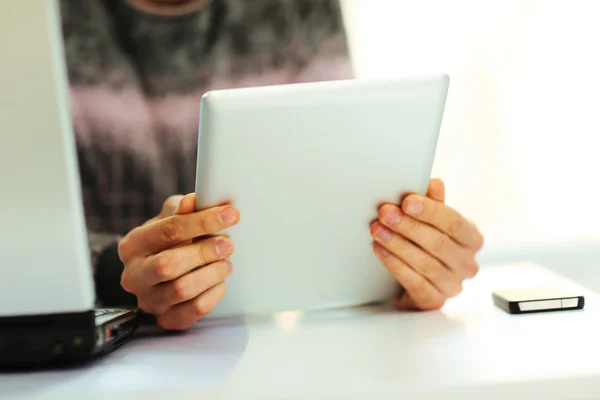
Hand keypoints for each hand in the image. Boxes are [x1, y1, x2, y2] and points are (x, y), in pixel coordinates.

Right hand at [118, 194, 239, 329]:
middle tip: (227, 244)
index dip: (203, 221)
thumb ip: (182, 209)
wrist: (159, 271)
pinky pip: (193, 311)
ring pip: (181, 290)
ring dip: (211, 274)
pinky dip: (213, 294)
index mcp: (133, 245)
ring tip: (225, 263)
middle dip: (204, 252)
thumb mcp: (171, 218)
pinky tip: (220, 282)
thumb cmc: (168, 241)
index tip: (230, 215)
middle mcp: (134, 275)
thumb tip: (192, 201)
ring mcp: (148, 300)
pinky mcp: (166, 319)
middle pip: (169, 265)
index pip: (169, 230)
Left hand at [370, 178, 483, 309]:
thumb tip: (434, 183)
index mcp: (471, 239)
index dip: (430, 211)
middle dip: (408, 226)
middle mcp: (466, 264)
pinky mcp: (434, 301)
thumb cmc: (428, 244)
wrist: (419, 279)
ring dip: (397, 244)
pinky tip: (381, 251)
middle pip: (438, 243)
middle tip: (385, 213)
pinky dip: (395, 265)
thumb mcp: (432, 221)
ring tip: (377, 230)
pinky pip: (415, 283)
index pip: (454, 222)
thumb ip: (433, 202)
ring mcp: (452, 285)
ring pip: (424, 263)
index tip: (407, 200)